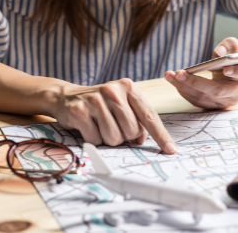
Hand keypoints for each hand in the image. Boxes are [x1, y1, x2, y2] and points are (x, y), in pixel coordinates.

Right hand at [53, 78, 176, 153]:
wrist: (66, 96)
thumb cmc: (101, 104)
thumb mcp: (122, 104)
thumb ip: (137, 119)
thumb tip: (142, 139)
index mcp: (129, 88)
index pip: (150, 115)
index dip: (161, 135)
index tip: (170, 149)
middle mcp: (113, 91)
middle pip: (132, 131)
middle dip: (125, 136)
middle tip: (113, 126)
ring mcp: (95, 100)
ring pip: (114, 138)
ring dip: (108, 139)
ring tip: (100, 126)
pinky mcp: (79, 111)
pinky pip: (95, 139)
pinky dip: (93, 139)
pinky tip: (88, 127)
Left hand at [164, 37, 237, 108]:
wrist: (235, 78)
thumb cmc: (232, 61)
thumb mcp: (234, 49)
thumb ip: (229, 46)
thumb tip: (220, 52)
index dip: (235, 72)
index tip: (226, 69)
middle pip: (217, 90)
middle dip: (196, 82)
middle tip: (179, 73)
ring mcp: (226, 102)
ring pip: (204, 97)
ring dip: (184, 87)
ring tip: (170, 75)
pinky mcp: (214, 107)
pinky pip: (198, 102)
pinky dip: (185, 92)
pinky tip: (175, 82)